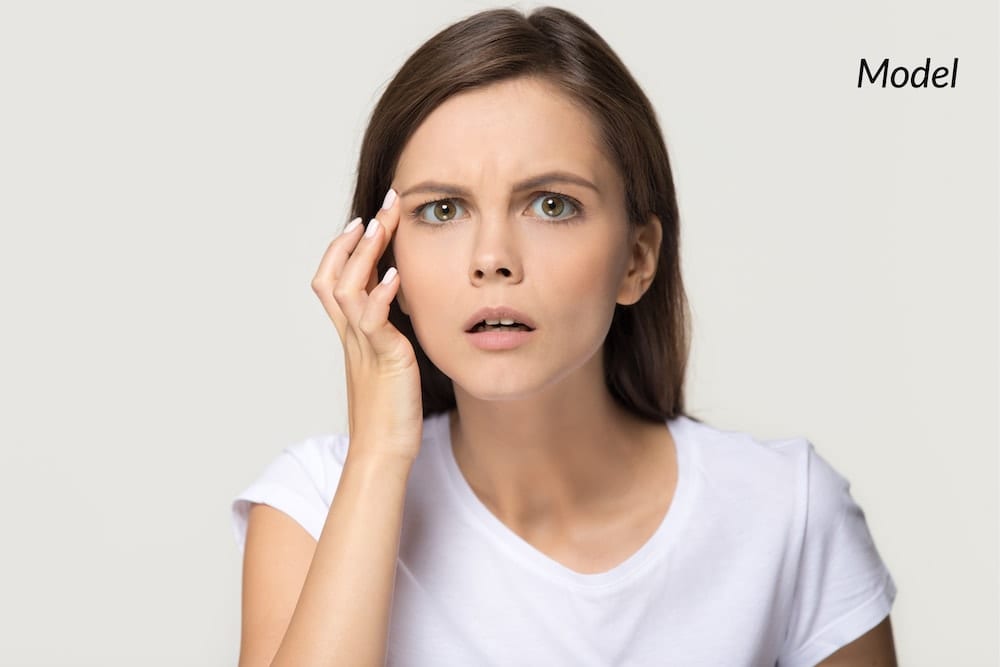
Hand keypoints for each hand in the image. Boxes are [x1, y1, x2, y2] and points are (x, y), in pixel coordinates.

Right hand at [311, 188, 423, 462]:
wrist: (382, 453)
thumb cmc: (389, 414)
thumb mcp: (388, 365)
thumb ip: (389, 337)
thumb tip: (404, 314)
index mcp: (351, 335)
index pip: (333, 280)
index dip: (343, 248)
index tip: (365, 220)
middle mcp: (351, 336)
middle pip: (335, 274)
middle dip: (356, 236)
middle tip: (381, 205)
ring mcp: (363, 347)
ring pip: (347, 289)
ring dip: (364, 254)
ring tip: (382, 226)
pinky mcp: (382, 361)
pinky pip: (373, 322)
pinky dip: (381, 296)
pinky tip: (395, 276)